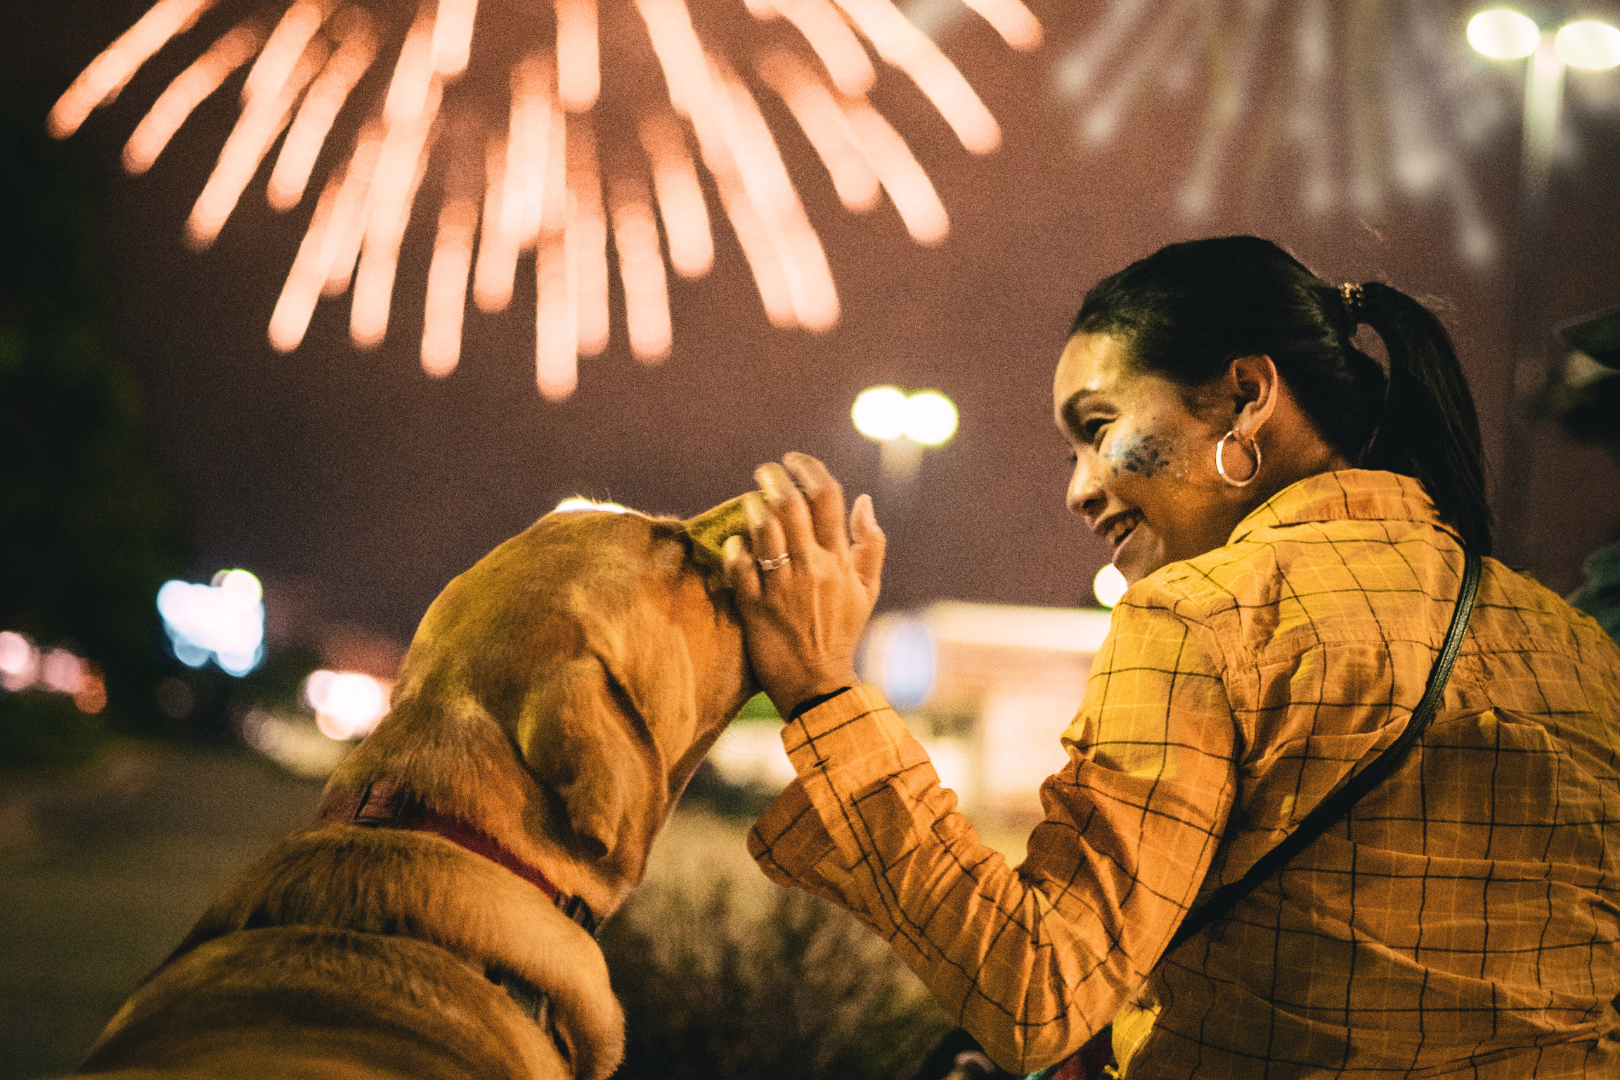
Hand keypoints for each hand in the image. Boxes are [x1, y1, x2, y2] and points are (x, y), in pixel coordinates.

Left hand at [722, 452, 885, 716]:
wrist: (818, 684)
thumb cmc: (842, 632)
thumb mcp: (867, 589)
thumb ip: (870, 543)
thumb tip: (864, 499)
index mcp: (840, 560)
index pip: (827, 496)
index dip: (808, 468)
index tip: (793, 460)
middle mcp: (813, 568)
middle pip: (790, 504)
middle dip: (773, 477)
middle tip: (764, 471)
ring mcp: (782, 588)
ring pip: (763, 529)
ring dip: (752, 507)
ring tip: (750, 502)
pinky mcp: (755, 608)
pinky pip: (738, 566)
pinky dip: (734, 548)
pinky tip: (734, 542)